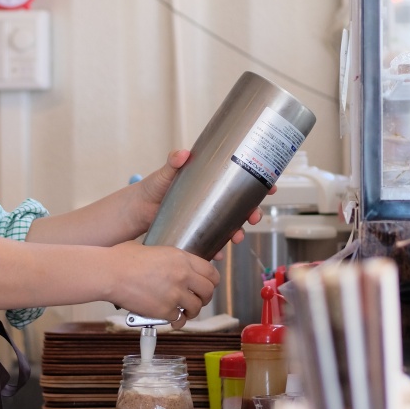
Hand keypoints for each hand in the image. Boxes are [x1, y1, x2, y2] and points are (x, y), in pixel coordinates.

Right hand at [107, 241, 219, 325]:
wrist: (110, 273)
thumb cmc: (123, 259)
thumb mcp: (152, 249)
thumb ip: (168, 258)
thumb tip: (170, 264)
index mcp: (181, 258)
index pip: (210, 272)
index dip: (212, 281)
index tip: (208, 285)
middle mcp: (182, 275)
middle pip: (207, 291)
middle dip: (205, 298)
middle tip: (198, 300)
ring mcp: (174, 294)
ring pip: (196, 308)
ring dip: (192, 311)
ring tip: (185, 312)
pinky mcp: (164, 310)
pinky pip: (179, 320)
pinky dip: (177, 322)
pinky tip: (173, 320)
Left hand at [139, 150, 274, 252]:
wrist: (138, 209)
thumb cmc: (154, 187)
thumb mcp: (166, 173)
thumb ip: (173, 162)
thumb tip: (182, 154)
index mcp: (211, 182)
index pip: (240, 181)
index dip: (259, 184)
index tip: (270, 187)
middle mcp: (212, 200)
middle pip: (241, 206)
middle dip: (253, 213)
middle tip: (254, 217)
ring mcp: (206, 217)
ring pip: (231, 226)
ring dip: (238, 232)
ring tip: (237, 237)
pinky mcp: (197, 232)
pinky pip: (213, 242)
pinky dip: (217, 249)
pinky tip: (218, 254)